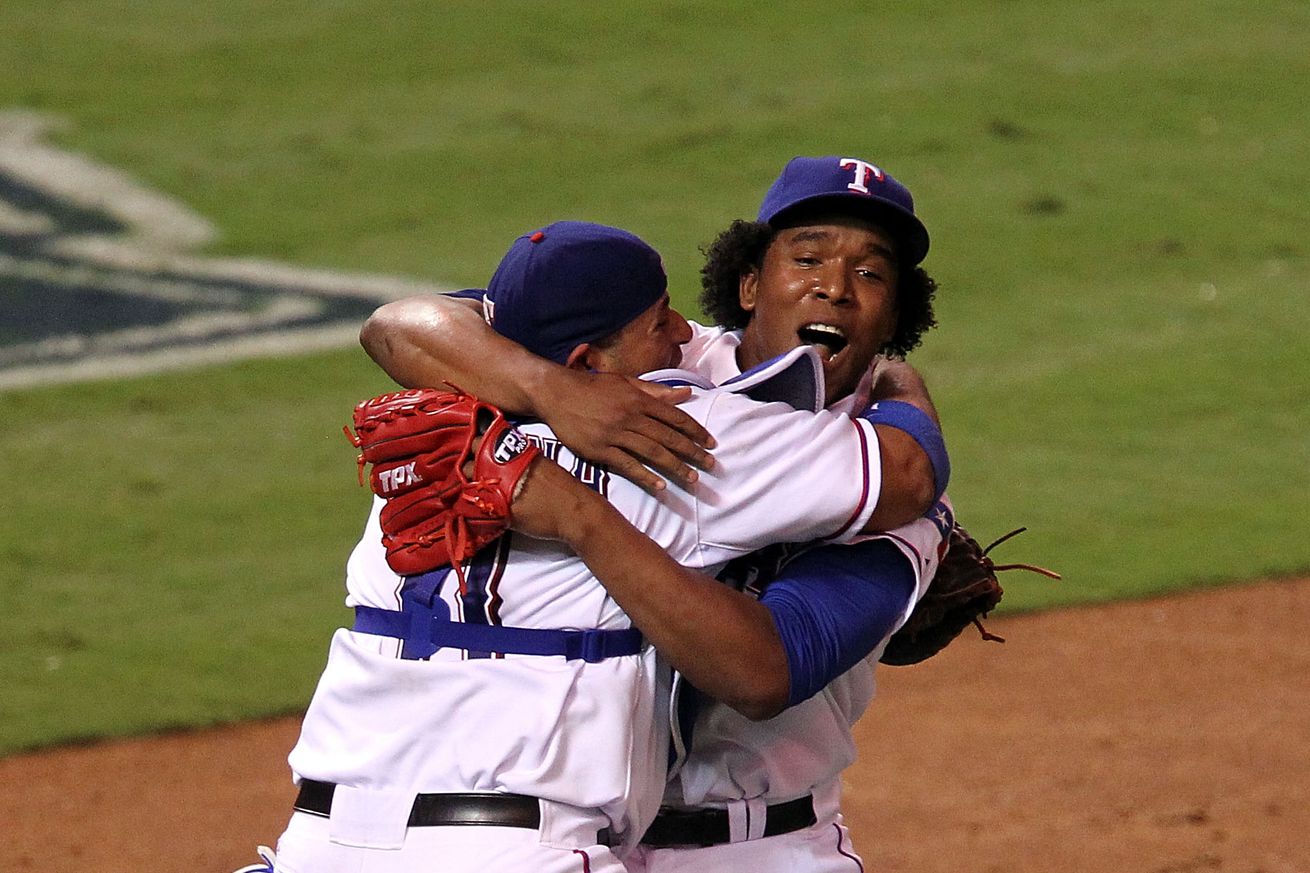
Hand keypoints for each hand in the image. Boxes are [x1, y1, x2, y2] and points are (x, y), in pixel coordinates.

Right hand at [536, 369, 715, 492]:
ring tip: (693, 479)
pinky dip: (645, 476)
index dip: (695, 431)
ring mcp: (614, 434)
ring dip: (675, 467)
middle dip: (692, 452)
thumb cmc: (593, 387)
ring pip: (651, 452)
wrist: (555, 394)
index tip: (711, 443)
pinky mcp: (599, 450)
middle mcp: (629, 416)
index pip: (674, 417)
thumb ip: (656, 391)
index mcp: (638, 399)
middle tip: (711, 465)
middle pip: (667, 437)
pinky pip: (626, 465)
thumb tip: (686, 393)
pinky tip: (660, 486)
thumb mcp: (626, 383)